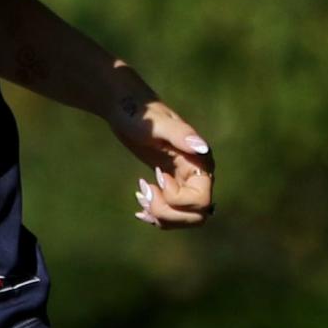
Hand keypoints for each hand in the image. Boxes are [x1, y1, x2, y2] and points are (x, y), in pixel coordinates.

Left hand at [106, 71, 214, 228]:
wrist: (125, 109)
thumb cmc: (140, 114)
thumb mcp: (157, 125)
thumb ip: (181, 135)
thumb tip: (202, 148)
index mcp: (200, 163)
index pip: (201, 202)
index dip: (177, 200)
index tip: (157, 177)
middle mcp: (197, 174)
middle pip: (196, 216)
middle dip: (168, 213)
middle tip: (144, 194)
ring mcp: (184, 181)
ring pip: (184, 218)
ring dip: (161, 216)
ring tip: (140, 197)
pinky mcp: (171, 184)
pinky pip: (171, 212)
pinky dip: (155, 215)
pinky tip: (139, 207)